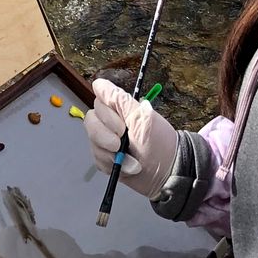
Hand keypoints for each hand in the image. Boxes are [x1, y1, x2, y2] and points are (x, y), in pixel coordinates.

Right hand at [84, 77, 178, 199]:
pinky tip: (125, 166)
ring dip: (111, 153)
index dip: (105, 104)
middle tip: (121, 142)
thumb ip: (121, 101)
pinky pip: (97, 157)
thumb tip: (99, 84)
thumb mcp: (144, 120)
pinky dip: (111, 164)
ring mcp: (104, 139)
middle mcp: (109, 119)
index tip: (119, 120)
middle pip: (91, 118)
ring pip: (92, 140)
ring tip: (130, 160)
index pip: (100, 91)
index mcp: (120, 106)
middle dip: (106, 134)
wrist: (166, 172)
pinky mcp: (103, 157)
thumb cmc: (159, 143)